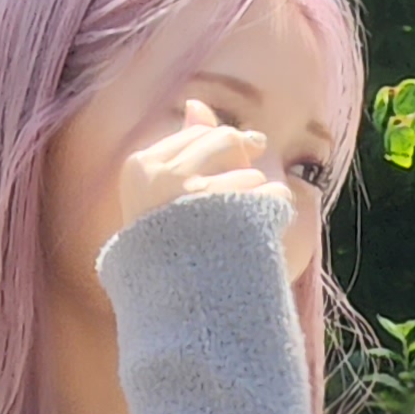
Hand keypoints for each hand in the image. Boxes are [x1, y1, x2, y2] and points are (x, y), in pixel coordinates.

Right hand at [110, 99, 288, 241]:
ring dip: (254, 200)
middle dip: (239, 164)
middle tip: (235, 201)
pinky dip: (275, 216)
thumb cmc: (169, 250)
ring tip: (237, 234)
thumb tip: (196, 103)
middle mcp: (162, 176)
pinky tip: (260, 238)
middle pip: (225, 142)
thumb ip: (182, 145)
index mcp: (139, 168)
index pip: (196, 135)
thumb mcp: (164, 195)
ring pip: (250, 172)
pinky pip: (272, 195)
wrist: (178, 310)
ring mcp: (194, 194)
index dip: (220, 153)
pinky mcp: (231, 215)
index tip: (226, 176)